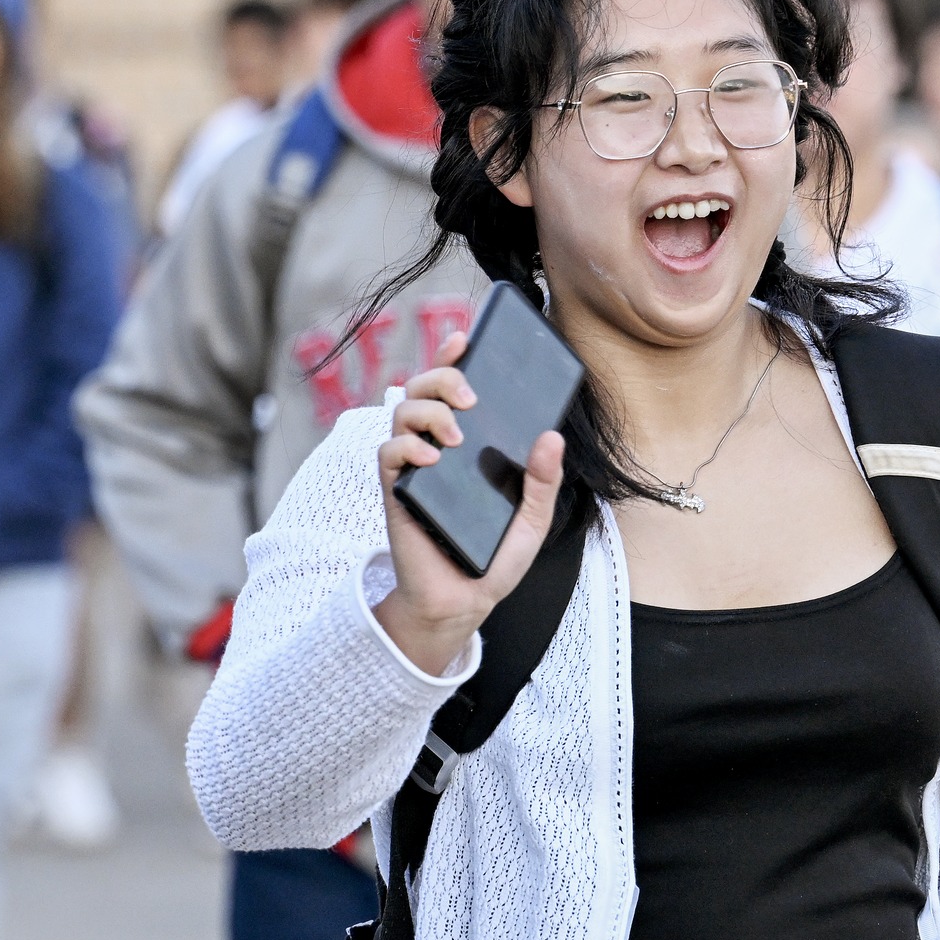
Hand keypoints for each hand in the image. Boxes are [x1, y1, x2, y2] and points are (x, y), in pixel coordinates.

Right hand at [372, 332, 566, 675]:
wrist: (462, 602)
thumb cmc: (492, 558)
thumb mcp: (532, 519)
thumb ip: (542, 480)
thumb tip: (551, 437)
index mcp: (467, 444)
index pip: (452, 388)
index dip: (452, 356)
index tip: (464, 338)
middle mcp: (436, 446)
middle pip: (422, 387)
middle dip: (442, 376)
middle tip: (469, 396)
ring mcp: (413, 466)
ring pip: (401, 410)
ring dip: (428, 410)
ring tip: (455, 435)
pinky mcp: (396, 491)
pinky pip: (387, 452)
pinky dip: (408, 446)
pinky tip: (432, 458)